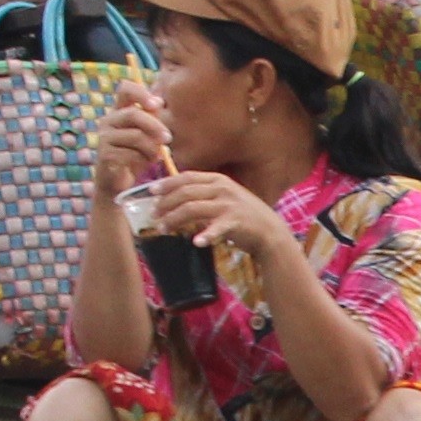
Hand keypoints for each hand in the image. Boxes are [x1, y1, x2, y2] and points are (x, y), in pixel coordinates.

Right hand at [89, 80, 170, 205]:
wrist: (119, 183)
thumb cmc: (136, 156)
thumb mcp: (147, 135)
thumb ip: (152, 119)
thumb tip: (158, 103)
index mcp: (119, 112)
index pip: (125, 89)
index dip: (141, 93)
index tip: (157, 104)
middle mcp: (108, 121)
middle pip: (134, 114)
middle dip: (155, 126)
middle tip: (168, 139)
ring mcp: (104, 137)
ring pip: (136, 136)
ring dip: (152, 148)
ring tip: (155, 157)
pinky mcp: (105, 155)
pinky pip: (132, 154)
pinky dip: (144, 160)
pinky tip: (144, 165)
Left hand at [137, 168, 283, 276]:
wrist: (270, 231)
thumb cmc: (243, 216)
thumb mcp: (224, 197)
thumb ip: (204, 194)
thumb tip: (174, 197)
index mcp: (217, 179)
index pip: (186, 177)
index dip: (166, 184)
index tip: (151, 192)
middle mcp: (222, 189)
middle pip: (185, 193)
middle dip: (165, 204)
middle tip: (153, 215)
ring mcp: (228, 205)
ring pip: (192, 209)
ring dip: (174, 219)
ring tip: (163, 229)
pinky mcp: (235, 222)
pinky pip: (216, 228)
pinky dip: (205, 235)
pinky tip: (197, 242)